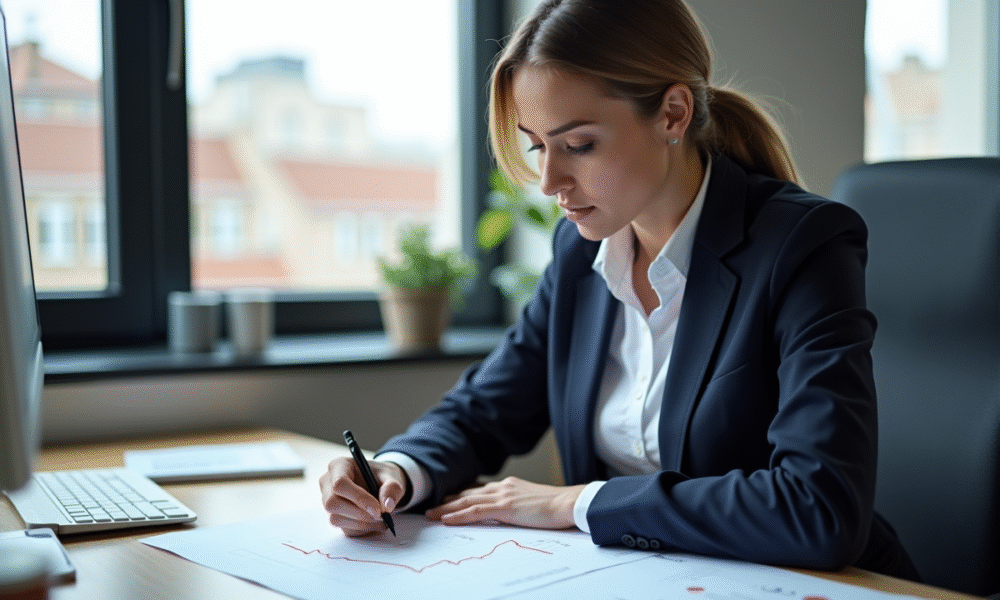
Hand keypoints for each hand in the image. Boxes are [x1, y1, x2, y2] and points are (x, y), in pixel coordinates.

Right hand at [319, 456, 406, 535]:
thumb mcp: (392, 476)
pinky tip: (375, 524)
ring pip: (336, 519)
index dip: (358, 498)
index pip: (339, 483)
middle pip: (332, 503)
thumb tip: (387, 506)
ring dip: (362, 524)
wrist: (380, 484)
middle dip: (359, 514)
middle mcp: (328, 483)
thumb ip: (392, 488)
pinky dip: (362, 529)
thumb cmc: (382, 476)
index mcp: (339, 466)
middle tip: (381, 516)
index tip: (378, 509)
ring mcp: (328, 501)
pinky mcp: (334, 516)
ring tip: (382, 521)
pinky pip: (344, 528)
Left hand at [425, 476, 584, 529]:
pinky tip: (446, 520)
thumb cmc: (555, 506)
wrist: (568, 502)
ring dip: (446, 509)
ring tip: (431, 515)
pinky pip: (475, 512)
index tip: (448, 501)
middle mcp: (502, 487)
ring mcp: (503, 496)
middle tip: (432, 508)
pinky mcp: (505, 507)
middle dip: (448, 501)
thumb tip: (505, 514)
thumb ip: (515, 505)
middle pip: (468, 494)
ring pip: (467, 502)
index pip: (479, 491)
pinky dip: (459, 515)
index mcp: (509, 485)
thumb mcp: (530, 502)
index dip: (461, 496)